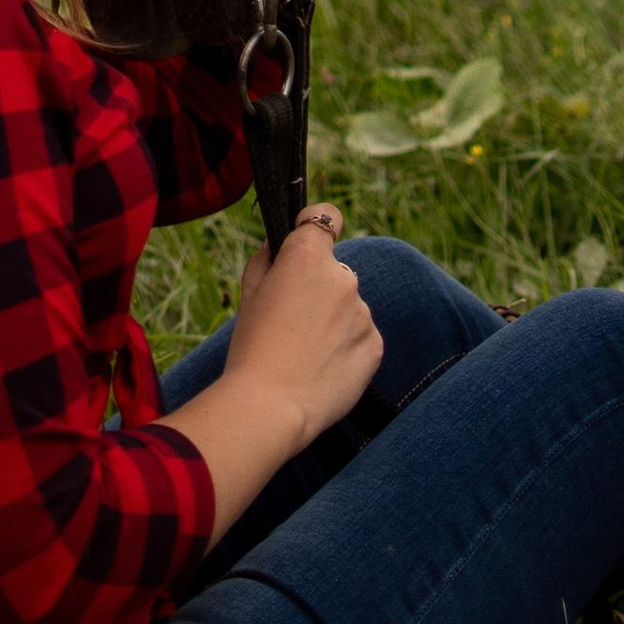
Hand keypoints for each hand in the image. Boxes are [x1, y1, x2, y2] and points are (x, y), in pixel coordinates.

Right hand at [225, 201, 383, 445]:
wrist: (270, 406)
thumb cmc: (251, 349)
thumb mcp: (248, 296)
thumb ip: (265, 261)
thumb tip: (278, 246)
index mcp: (307, 256)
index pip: (325, 216)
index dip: (315, 226)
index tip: (307, 241)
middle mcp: (342, 276)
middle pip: (335, 270)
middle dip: (318, 287)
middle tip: (293, 322)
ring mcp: (362, 311)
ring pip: (349, 306)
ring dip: (334, 320)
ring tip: (306, 353)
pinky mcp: (375, 344)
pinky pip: (362, 336)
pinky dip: (347, 347)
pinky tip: (323, 368)